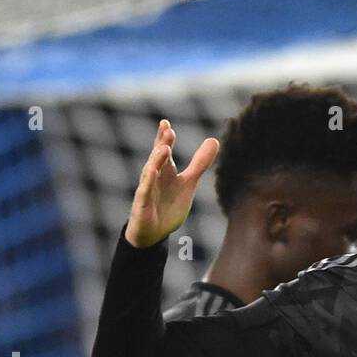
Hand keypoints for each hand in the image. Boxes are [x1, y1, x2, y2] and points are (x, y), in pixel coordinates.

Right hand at [126, 120, 219, 248]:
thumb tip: (214, 139)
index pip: (164, 151)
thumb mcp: (188, 183)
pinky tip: (151, 172)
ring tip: (163, 148)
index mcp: (165, 171)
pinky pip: (144, 193)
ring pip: (150, 173)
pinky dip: (148, 184)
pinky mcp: (142, 206)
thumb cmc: (169, 205)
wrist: (154, 233)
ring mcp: (147, 191)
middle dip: (162, 145)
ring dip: (156, 161)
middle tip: (168, 130)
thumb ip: (199, 163)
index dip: (165, 138)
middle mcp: (154, 178)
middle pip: (157, 159)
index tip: (167, 124)